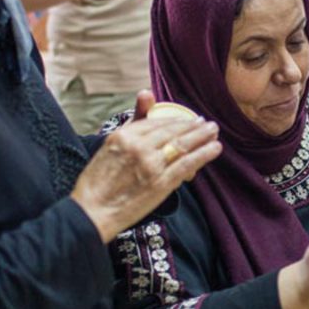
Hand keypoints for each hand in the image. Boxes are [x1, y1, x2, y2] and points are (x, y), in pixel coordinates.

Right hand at [71, 116, 221, 242]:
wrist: (92, 213)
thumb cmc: (96, 184)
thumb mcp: (107, 149)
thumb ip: (129, 127)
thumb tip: (145, 94)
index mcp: (122, 136)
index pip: (155, 123)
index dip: (175, 120)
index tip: (187, 119)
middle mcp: (138, 147)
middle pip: (172, 131)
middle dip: (193, 125)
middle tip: (206, 123)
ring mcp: (151, 165)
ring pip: (183, 145)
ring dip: (202, 136)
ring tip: (214, 131)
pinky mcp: (161, 183)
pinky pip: (187, 164)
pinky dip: (204, 154)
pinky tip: (215, 148)